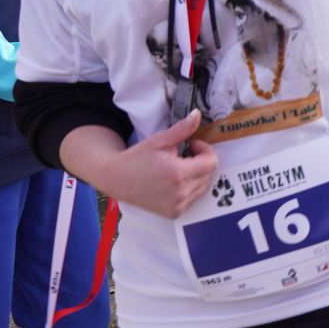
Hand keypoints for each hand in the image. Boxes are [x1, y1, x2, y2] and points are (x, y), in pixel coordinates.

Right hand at [81, 111, 218, 218]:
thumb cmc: (138, 158)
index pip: (212, 163)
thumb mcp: (160, 140)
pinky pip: (194, 197)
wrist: (117, 180)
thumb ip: (182, 129)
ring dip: (197, 175)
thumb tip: (197, 114)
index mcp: (178, 174)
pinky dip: (190, 187)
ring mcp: (178, 206)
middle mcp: (180, 193)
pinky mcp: (174, 213)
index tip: (191, 145)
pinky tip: (174, 181)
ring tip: (177, 168)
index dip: (205, 150)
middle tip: (182, 155)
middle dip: (201, 162)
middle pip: (209, 174)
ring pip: (203, 186)